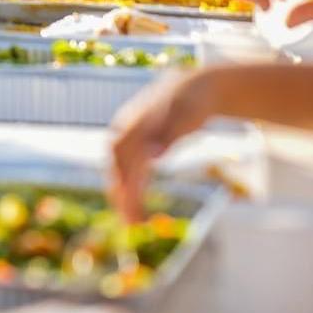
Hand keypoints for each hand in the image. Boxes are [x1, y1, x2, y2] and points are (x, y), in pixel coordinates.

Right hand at [107, 72, 214, 219]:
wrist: (195, 86)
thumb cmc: (192, 102)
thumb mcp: (186, 117)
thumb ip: (168, 136)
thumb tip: (153, 157)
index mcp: (134, 123)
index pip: (124, 159)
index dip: (127, 185)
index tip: (134, 209)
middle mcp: (125, 130)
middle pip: (117, 168)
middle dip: (122, 197)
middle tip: (132, 226)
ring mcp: (128, 136)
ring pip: (120, 170)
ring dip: (123, 196)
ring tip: (132, 222)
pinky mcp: (136, 143)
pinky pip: (128, 169)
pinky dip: (131, 188)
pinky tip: (137, 205)